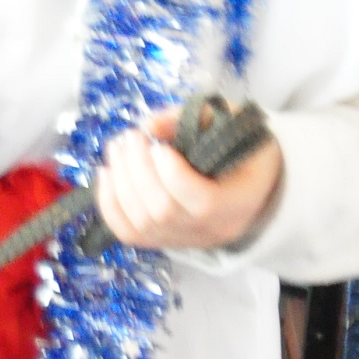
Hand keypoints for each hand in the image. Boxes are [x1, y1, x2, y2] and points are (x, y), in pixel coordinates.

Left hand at [96, 108, 283, 252]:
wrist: (251, 183)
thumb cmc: (243, 146)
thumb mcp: (232, 121)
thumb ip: (195, 118)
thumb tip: (150, 127)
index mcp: (240, 202)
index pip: (203, 203)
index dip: (173, 174)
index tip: (159, 146)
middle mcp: (211, 230)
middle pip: (163, 212)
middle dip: (137, 170)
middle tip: (131, 138)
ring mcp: (184, 240)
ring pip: (140, 224)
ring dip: (119, 182)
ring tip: (118, 149)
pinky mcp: (162, 241)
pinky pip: (127, 233)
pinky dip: (109, 203)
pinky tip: (106, 174)